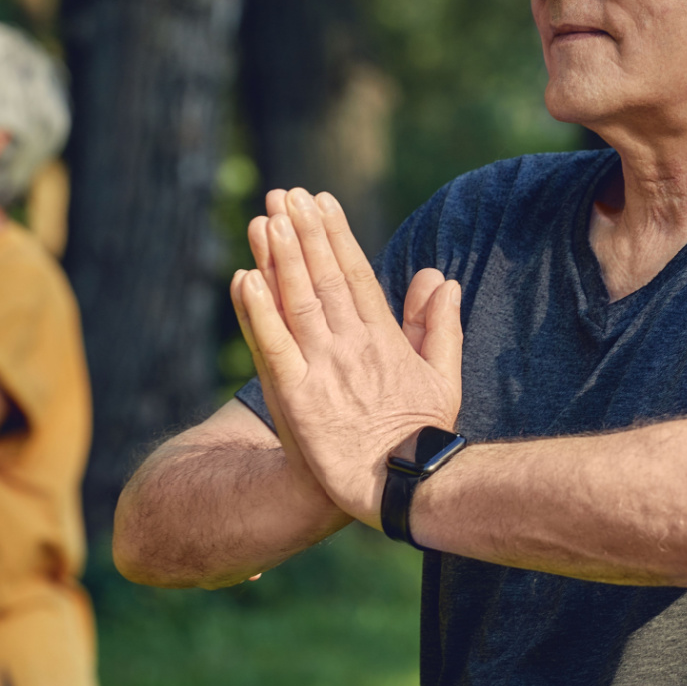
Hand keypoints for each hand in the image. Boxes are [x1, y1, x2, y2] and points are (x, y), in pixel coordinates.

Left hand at [239, 188, 462, 528]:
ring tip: (262, 218)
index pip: (355, 274)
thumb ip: (438, 326)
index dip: (336, 235)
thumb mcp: (442, 377)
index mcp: (384, 339)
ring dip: (279, 257)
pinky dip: (257, 311)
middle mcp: (351, 346)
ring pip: (296, 301)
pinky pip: (271, 346)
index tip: (320, 200)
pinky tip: (243, 277)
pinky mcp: (296, 397)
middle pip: (322, 277)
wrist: (402, 491)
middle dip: (302, 232)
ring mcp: (322, 369)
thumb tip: (440, 278)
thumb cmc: (422, 438)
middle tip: (284, 194)